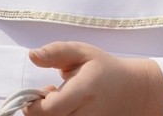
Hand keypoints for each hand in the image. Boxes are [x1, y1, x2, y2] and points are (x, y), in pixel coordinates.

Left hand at [23, 42, 162, 115]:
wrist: (130, 91)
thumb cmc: (102, 69)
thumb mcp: (81, 52)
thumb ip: (55, 52)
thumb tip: (32, 55)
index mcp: (84, 91)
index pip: (47, 109)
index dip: (35, 103)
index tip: (45, 89)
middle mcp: (86, 114)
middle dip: (40, 110)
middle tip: (51, 93)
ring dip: (49, 115)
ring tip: (60, 102)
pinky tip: (67, 110)